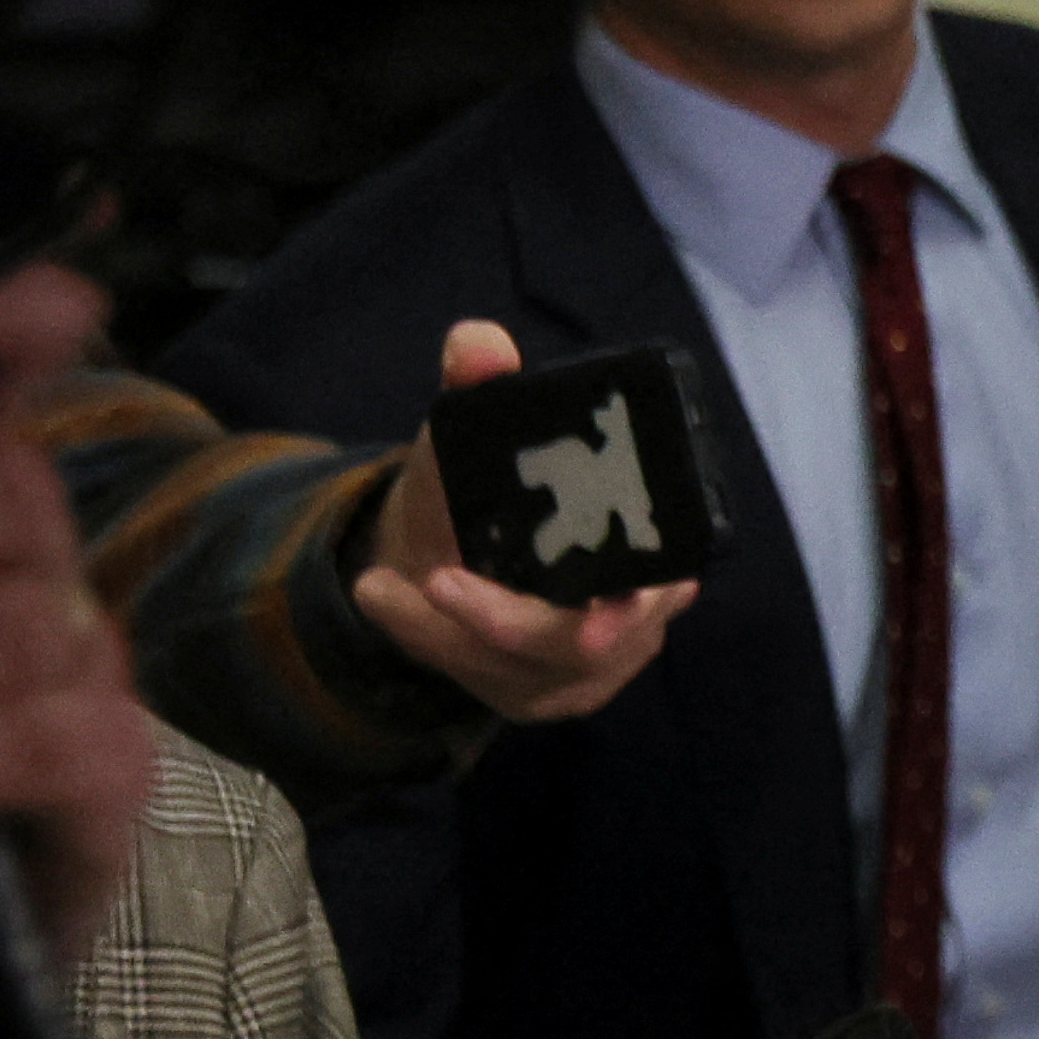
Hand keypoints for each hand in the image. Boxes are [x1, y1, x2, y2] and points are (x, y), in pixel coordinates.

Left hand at [352, 319, 695, 721]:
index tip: (604, 598)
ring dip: (444, 631)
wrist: (459, 553)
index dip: (636, 600)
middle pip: (583, 646)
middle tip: (440, 581)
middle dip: (507, 621)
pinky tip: (383, 600)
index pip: (659, 589)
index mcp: (652, 558)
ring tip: (379, 586)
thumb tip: (478, 342)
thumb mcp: (482, 439)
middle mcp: (634, 625)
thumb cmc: (493, 491)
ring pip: (520, 669)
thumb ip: (483, 390)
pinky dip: (429, 642)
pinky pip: (483, 682)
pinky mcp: (538, 696)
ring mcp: (587, 673)